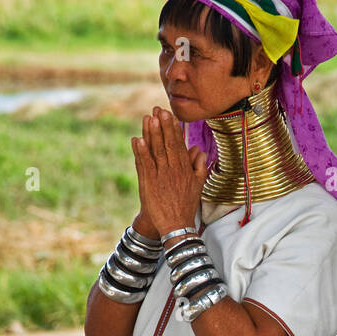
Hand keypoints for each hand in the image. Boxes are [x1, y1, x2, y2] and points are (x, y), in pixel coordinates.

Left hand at [131, 106, 208, 237]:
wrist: (176, 226)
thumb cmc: (186, 205)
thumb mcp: (198, 185)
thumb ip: (199, 166)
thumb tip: (200, 151)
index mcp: (185, 169)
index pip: (179, 145)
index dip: (173, 129)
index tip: (170, 115)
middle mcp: (173, 170)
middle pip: (167, 144)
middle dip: (162, 126)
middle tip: (158, 109)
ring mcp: (160, 176)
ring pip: (155, 152)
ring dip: (151, 135)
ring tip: (148, 118)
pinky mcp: (149, 184)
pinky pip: (144, 165)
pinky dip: (140, 152)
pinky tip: (136, 140)